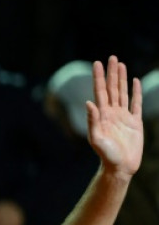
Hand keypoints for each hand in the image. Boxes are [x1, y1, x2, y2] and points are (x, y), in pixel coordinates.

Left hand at [87, 56, 142, 180]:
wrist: (120, 167)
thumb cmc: (106, 155)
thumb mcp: (96, 138)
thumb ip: (92, 121)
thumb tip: (89, 103)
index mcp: (101, 114)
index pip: (100, 91)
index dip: (98, 77)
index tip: (97, 63)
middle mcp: (111, 112)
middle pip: (111, 88)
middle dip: (111, 73)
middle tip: (111, 57)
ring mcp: (123, 116)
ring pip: (123, 93)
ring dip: (122, 79)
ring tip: (120, 64)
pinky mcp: (135, 122)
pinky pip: (136, 104)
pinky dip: (136, 93)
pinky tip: (135, 82)